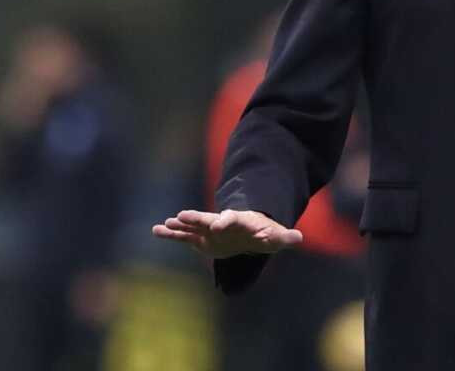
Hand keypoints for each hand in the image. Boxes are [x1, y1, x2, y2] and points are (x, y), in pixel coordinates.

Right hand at [151, 209, 302, 258]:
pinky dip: (171, 234)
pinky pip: (184, 237)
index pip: (233, 218)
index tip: (219, 224)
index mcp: (240, 221)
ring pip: (193, 226)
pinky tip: (156, 230)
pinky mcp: (202, 239)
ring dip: (179, 225)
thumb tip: (298, 237)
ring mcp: (210, 230)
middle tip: (182, 215)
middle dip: (197, 218)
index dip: (226, 220)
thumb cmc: (264, 234)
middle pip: (209, 219)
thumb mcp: (276, 237)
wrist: (252, 233)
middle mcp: (222, 223)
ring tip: (163, 224)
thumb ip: (285, 237)